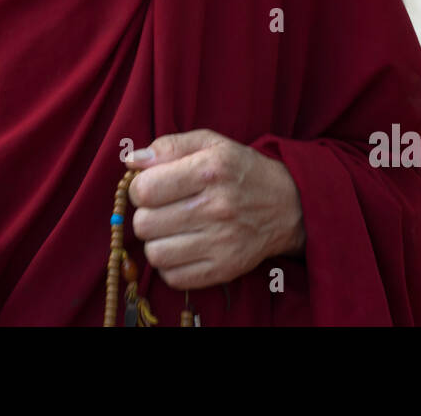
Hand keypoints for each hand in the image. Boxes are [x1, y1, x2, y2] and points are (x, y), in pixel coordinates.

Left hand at [126, 130, 303, 290]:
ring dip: (155, 241)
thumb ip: (169, 146)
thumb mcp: (211, 143)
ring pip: (155, 253)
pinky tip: (181, 248)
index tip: (150, 188)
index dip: (138, 188)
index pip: (145, 190)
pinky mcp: (226, 268)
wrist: (288, 205)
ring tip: (169, 230)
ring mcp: (222, 242)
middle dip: (145, 215)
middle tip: (160, 209)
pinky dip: (170, 265)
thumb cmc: (241, 170)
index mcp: (208, 170)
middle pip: (145, 224)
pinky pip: (174, 277)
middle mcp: (216, 207)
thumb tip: (131, 160)